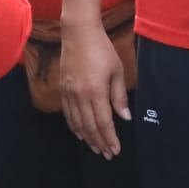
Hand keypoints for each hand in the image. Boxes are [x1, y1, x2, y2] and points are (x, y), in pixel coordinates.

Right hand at [60, 23, 129, 157]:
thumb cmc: (102, 49)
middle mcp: (80, 96)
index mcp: (96, 92)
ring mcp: (69, 93)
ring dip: (87, 138)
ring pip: (77, 123)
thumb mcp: (117, 71)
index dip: (110, 138)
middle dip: (99, 142)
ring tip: (96, 148)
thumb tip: (125, 117)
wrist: (79, 34)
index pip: (103, 123)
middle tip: (107, 154)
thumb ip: (119, 96)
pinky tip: (80, 133)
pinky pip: (68, 114)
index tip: (115, 150)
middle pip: (90, 127)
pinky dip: (74, 126)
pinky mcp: (63, 89)